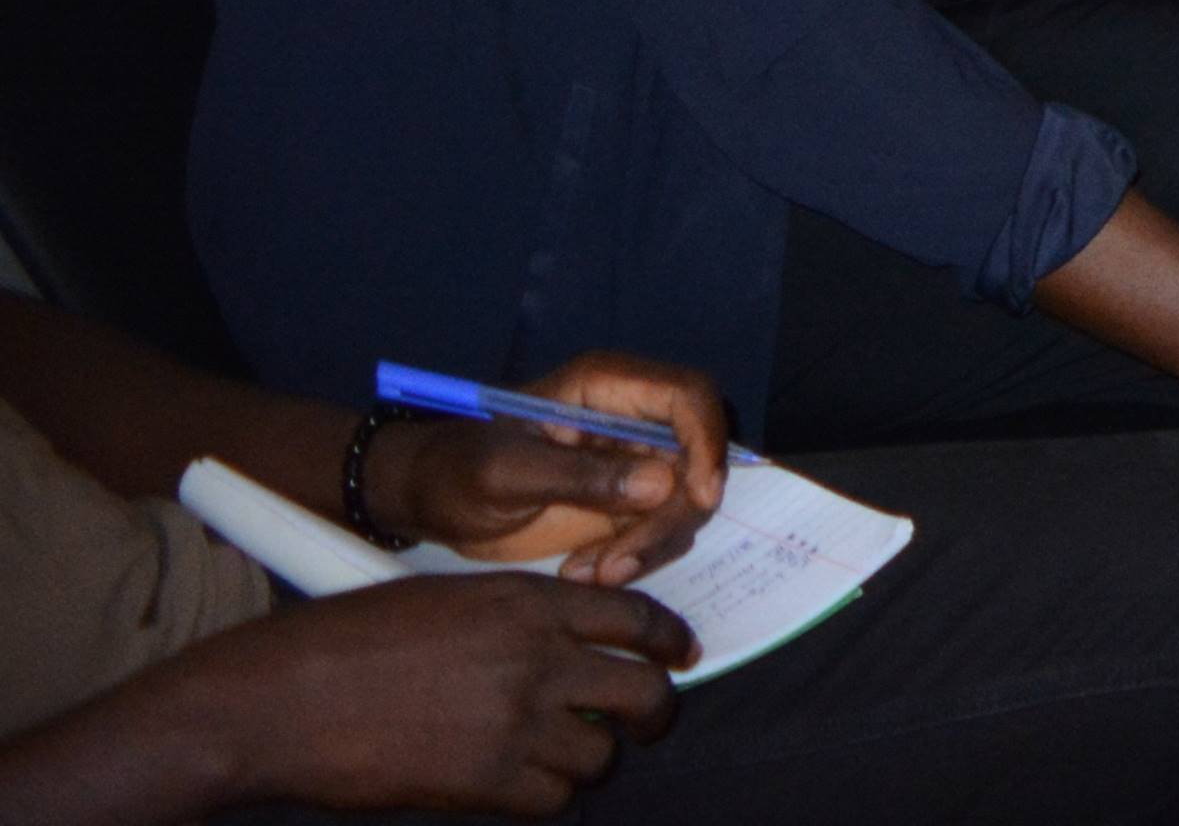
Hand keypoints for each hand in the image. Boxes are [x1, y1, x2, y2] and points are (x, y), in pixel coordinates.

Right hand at [120, 574, 689, 811]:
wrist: (277, 701)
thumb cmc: (344, 644)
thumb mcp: (445, 602)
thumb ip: (513, 622)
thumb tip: (565, 651)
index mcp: (527, 604)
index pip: (637, 618)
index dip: (669, 641)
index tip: (679, 657)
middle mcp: (536, 657)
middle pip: (645, 691)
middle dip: (654, 713)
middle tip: (641, 726)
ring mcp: (515, 721)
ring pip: (603, 753)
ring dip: (589, 760)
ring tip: (557, 759)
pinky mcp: (486, 781)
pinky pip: (556, 798)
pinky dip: (548, 797)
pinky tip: (519, 788)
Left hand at [385, 356, 725, 578]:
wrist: (427, 504)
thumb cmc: (454, 471)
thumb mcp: (506, 473)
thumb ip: (580, 476)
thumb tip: (664, 484)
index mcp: (608, 387)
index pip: (689, 396)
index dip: (707, 440)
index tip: (698, 498)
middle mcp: (633, 420)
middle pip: (697, 457)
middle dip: (672, 515)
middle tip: (619, 562)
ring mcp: (633, 463)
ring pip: (685, 501)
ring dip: (649, 545)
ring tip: (589, 573)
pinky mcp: (626, 504)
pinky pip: (659, 531)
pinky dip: (633, 559)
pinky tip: (582, 572)